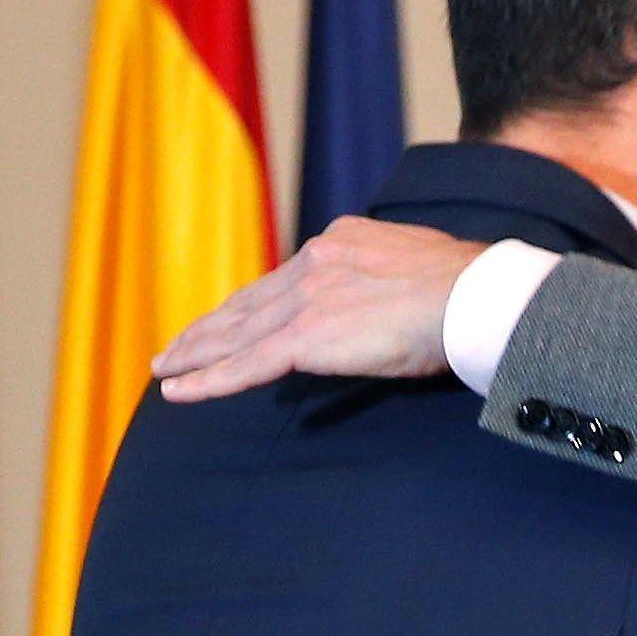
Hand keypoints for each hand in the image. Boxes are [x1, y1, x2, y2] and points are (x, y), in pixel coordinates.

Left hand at [153, 218, 484, 400]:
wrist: (471, 296)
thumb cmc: (464, 292)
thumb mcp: (416, 272)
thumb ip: (385, 284)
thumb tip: (391, 303)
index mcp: (340, 244)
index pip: (283, 282)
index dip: (249, 305)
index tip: (228, 319)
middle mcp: (314, 263)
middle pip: (248, 303)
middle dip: (209, 327)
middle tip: (176, 347)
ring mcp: (306, 299)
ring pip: (236, 333)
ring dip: (196, 353)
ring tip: (165, 369)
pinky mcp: (305, 337)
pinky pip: (245, 365)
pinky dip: (209, 380)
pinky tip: (179, 391)